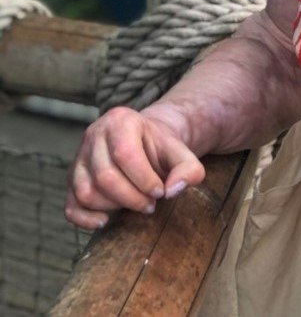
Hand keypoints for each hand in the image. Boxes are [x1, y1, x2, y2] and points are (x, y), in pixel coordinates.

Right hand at [65, 106, 204, 229]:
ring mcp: (79, 157)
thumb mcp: (181, 152)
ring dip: (113, 206)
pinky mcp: (72, 179)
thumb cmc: (161, 149)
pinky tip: (105, 221)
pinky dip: (85, 219)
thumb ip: (188, 168)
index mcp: (121, 120)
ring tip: (136, 204)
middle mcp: (94, 134)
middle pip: (105, 176)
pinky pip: (70, 206)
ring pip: (86, 192)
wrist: (144, 143)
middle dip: (131, 197)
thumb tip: (172, 192)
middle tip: (150, 204)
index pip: (125, 154)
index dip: (143, 180)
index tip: (160, 192)